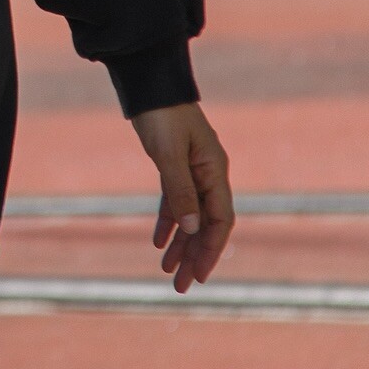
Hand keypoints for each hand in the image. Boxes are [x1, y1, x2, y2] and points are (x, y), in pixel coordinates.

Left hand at [130, 101, 233, 292]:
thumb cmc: (160, 114)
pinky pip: (175, 201)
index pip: (221, 219)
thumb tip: (193, 229)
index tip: (199, 275)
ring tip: (167, 271)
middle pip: (206, 223)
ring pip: (190, 216)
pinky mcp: (175, 164)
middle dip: (195, 255)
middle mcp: (208, 172)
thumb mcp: (167, 154)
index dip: (211, 249)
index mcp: (214, 170)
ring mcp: (193, 169)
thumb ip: (180, 190)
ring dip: (181, 244)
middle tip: (181, 286)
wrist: (147, 82)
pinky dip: (168, 221)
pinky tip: (158, 242)